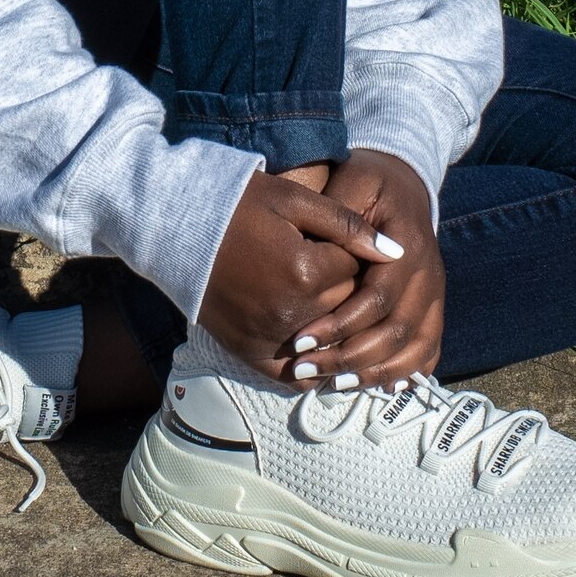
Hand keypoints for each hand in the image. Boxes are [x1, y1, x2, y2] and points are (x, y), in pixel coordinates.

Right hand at [199, 167, 402, 374]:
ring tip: (328, 304)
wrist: (177, 227)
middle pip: (345, 308)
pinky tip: (319, 353)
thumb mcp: (294, 201)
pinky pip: (293, 375)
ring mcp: (269, 337)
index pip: (356, 271)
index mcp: (306, 272)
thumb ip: (348, 226)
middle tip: (330, 268)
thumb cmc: (237, 205)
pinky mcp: (249, 352)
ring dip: (335, 328)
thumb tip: (398, 251)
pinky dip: (311, 368)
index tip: (340, 242)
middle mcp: (291, 312)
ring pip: (327, 343)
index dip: (353, 253)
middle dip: (346, 290)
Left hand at [288, 149, 441, 388]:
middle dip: (349, 357)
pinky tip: (378, 386)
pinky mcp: (433, 305)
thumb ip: (338, 219)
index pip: (377, 299)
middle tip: (305, 369)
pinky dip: (407, 372)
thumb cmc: (366, 182)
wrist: (402, 178)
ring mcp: (436, 293)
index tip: (300, 342)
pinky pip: (429, 347)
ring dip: (374, 372)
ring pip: (415, 348)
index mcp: (407, 246)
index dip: (339, 325)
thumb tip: (315, 258)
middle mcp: (429, 274)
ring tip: (333, 384)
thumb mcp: (349, 184)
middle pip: (396, 332)